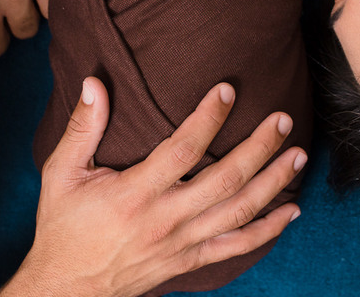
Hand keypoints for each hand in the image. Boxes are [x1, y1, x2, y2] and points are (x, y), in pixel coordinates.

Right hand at [0, 78, 305, 296]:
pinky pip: (236, 246)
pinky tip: (291, 209)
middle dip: (259, 148)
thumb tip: (93, 83)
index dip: (209, 118)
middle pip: (225, 180)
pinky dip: (268, 229)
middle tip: (281, 119)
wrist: (65, 290)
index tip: (228, 90)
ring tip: (297, 154)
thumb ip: (82, 127)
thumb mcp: (61, 173)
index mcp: (135, 194)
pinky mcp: (189, 261)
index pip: (183, 149)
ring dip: (273, 182)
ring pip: (239, 212)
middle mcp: (165, 220)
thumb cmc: (64, 227)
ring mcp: (181, 244)